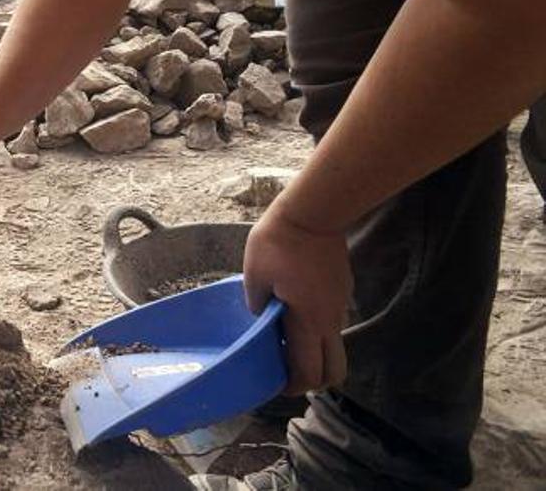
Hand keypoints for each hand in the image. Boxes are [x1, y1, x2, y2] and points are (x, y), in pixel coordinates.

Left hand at [243, 202, 351, 394]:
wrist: (314, 211)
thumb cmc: (279, 241)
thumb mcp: (254, 274)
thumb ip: (256, 305)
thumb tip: (260, 320)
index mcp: (308, 321)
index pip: (309, 372)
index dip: (293, 386)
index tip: (275, 383)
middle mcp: (330, 320)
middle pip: (334, 371)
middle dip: (313, 380)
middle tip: (287, 370)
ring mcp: (341, 305)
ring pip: (335, 345)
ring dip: (315, 353)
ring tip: (286, 339)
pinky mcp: (343, 290)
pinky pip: (333, 321)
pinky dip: (318, 330)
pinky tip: (295, 311)